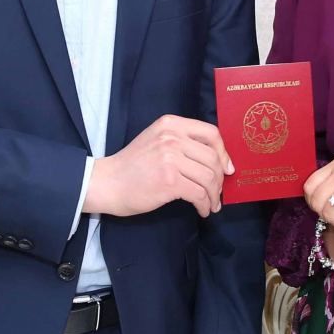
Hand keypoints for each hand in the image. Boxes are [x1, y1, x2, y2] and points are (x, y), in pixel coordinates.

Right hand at [84, 115, 233, 217]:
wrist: (107, 183)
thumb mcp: (156, 140)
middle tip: (217, 192)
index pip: (211, 133)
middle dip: (220, 179)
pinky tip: (202, 210)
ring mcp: (170, 158)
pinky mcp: (169, 180)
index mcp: (170, 124)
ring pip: (209, 177)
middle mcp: (172, 137)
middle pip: (213, 158)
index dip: (223, 152)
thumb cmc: (133, 166)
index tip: (227, 168)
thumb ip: (182, 142)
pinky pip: (199, 193)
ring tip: (211, 204)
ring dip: (214, 195)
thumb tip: (217, 160)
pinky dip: (205, 204)